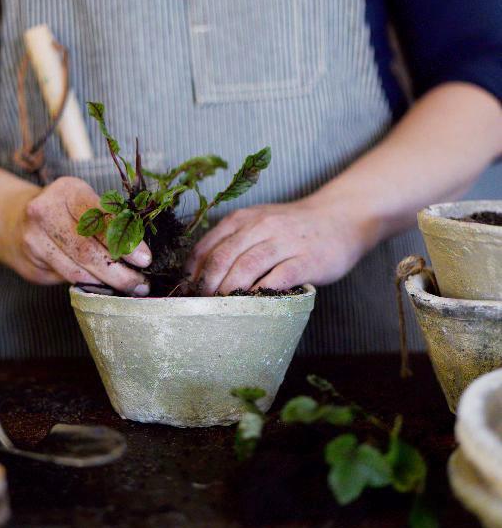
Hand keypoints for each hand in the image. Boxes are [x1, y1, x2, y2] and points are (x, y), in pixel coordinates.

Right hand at [0, 177, 150, 293]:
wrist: (13, 220)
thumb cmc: (62, 212)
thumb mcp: (83, 203)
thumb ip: (107, 222)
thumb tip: (140, 251)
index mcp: (68, 190)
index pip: (102, 218)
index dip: (126, 242)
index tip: (145, 260)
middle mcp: (46, 210)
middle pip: (89, 248)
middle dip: (119, 270)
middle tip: (140, 283)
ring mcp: (34, 236)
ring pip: (78, 267)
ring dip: (107, 281)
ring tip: (128, 287)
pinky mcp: (30, 259)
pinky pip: (67, 276)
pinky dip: (89, 283)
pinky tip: (102, 285)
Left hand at [185, 196, 376, 295]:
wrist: (340, 218)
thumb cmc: (293, 227)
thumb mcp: (259, 223)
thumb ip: (233, 241)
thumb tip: (199, 274)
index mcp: (244, 218)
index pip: (208, 246)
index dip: (193, 272)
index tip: (188, 292)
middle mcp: (261, 226)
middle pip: (223, 257)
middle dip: (208, 285)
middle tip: (203, 306)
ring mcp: (285, 242)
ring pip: (247, 266)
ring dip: (230, 291)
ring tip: (222, 309)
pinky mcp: (307, 260)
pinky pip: (279, 277)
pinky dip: (262, 292)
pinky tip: (253, 305)